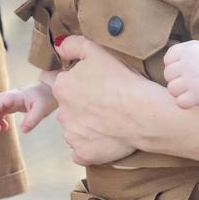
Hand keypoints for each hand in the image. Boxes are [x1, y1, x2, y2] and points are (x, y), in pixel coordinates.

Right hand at [0, 84, 56, 134]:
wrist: (50, 91)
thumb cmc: (46, 98)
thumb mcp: (42, 110)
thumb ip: (32, 120)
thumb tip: (22, 131)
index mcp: (16, 96)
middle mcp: (11, 96)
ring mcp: (11, 100)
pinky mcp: (13, 104)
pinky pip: (1, 110)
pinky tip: (4, 127)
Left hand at [53, 35, 160, 162]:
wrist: (144, 113)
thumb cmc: (121, 80)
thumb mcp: (96, 51)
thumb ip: (72, 45)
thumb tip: (58, 47)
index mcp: (61, 87)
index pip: (54, 81)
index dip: (71, 81)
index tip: (86, 84)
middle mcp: (61, 113)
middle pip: (66, 106)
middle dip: (78, 103)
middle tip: (102, 100)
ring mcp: (71, 136)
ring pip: (73, 128)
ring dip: (84, 125)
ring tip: (107, 120)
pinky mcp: (84, 154)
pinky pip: (80, 151)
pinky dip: (89, 146)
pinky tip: (104, 138)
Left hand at [163, 40, 198, 107]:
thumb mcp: (193, 48)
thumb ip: (176, 52)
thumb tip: (163, 65)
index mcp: (188, 49)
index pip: (167, 61)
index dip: (175, 66)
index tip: (186, 68)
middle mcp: (190, 62)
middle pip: (167, 75)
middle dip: (176, 79)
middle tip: (190, 79)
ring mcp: (194, 79)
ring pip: (172, 89)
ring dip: (180, 92)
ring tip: (191, 88)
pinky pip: (180, 103)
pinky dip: (185, 103)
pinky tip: (193, 98)